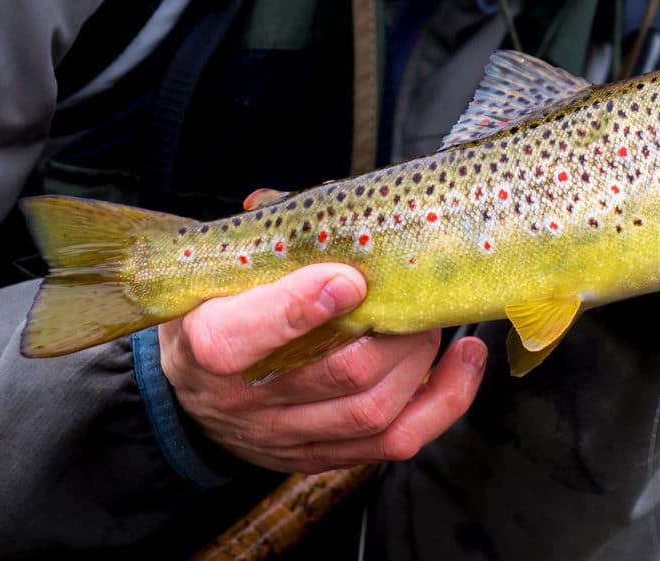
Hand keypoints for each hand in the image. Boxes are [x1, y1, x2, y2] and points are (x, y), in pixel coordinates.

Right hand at [158, 264, 486, 473]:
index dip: (300, 306)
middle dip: (395, 331)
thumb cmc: (220, 314)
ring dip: (421, 362)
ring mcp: (287, 435)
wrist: (194, 392)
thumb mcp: (224, 274)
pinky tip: (464, 363)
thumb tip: (326, 202)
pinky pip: (396, 442)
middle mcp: (246, 400)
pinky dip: (443, 400)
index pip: (240, 337)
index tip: (350, 279)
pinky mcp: (323, 457)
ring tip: (435, 326)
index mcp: (208, 342)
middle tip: (416, 296)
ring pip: (373, 411)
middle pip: (340, 373)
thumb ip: (274, 242)